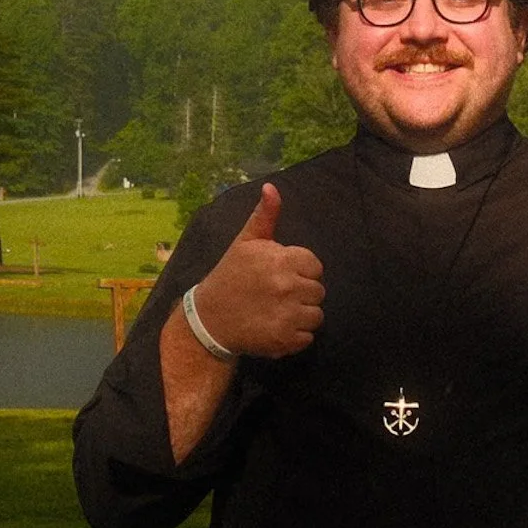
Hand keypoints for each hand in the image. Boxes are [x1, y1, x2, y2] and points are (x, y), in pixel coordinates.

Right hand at [188, 184, 323, 359]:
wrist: (209, 319)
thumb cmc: (230, 276)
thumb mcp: (245, 242)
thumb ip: (265, 216)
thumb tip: (271, 187)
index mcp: (281, 260)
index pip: (315, 266)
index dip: (301, 271)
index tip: (282, 275)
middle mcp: (287, 286)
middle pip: (318, 291)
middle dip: (302, 293)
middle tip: (278, 295)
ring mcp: (287, 315)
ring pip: (316, 315)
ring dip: (301, 315)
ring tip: (278, 312)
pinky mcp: (285, 340)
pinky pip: (307, 337)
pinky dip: (295, 336)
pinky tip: (276, 327)